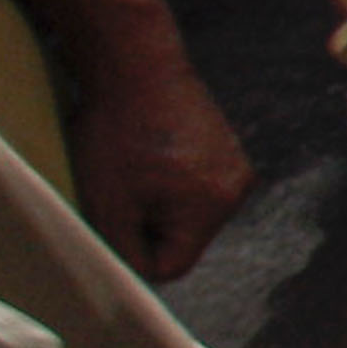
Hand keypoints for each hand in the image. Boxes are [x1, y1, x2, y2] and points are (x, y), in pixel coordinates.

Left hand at [65, 44, 253, 283]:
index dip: (136, 254)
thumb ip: (127, 252)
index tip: (114, 224)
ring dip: (159, 203)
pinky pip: (196, 186)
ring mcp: (236, 165)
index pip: (173, 266)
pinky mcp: (227, 146)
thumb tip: (137, 279)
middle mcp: (237, 190)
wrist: (136, 67)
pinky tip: (149, 155)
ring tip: (135, 169)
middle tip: (122, 192)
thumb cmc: (119, 136)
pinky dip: (171, 180)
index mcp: (212, 208)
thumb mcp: (110, 206)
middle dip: (150, 226)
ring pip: (189, 213)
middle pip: (186, 240)